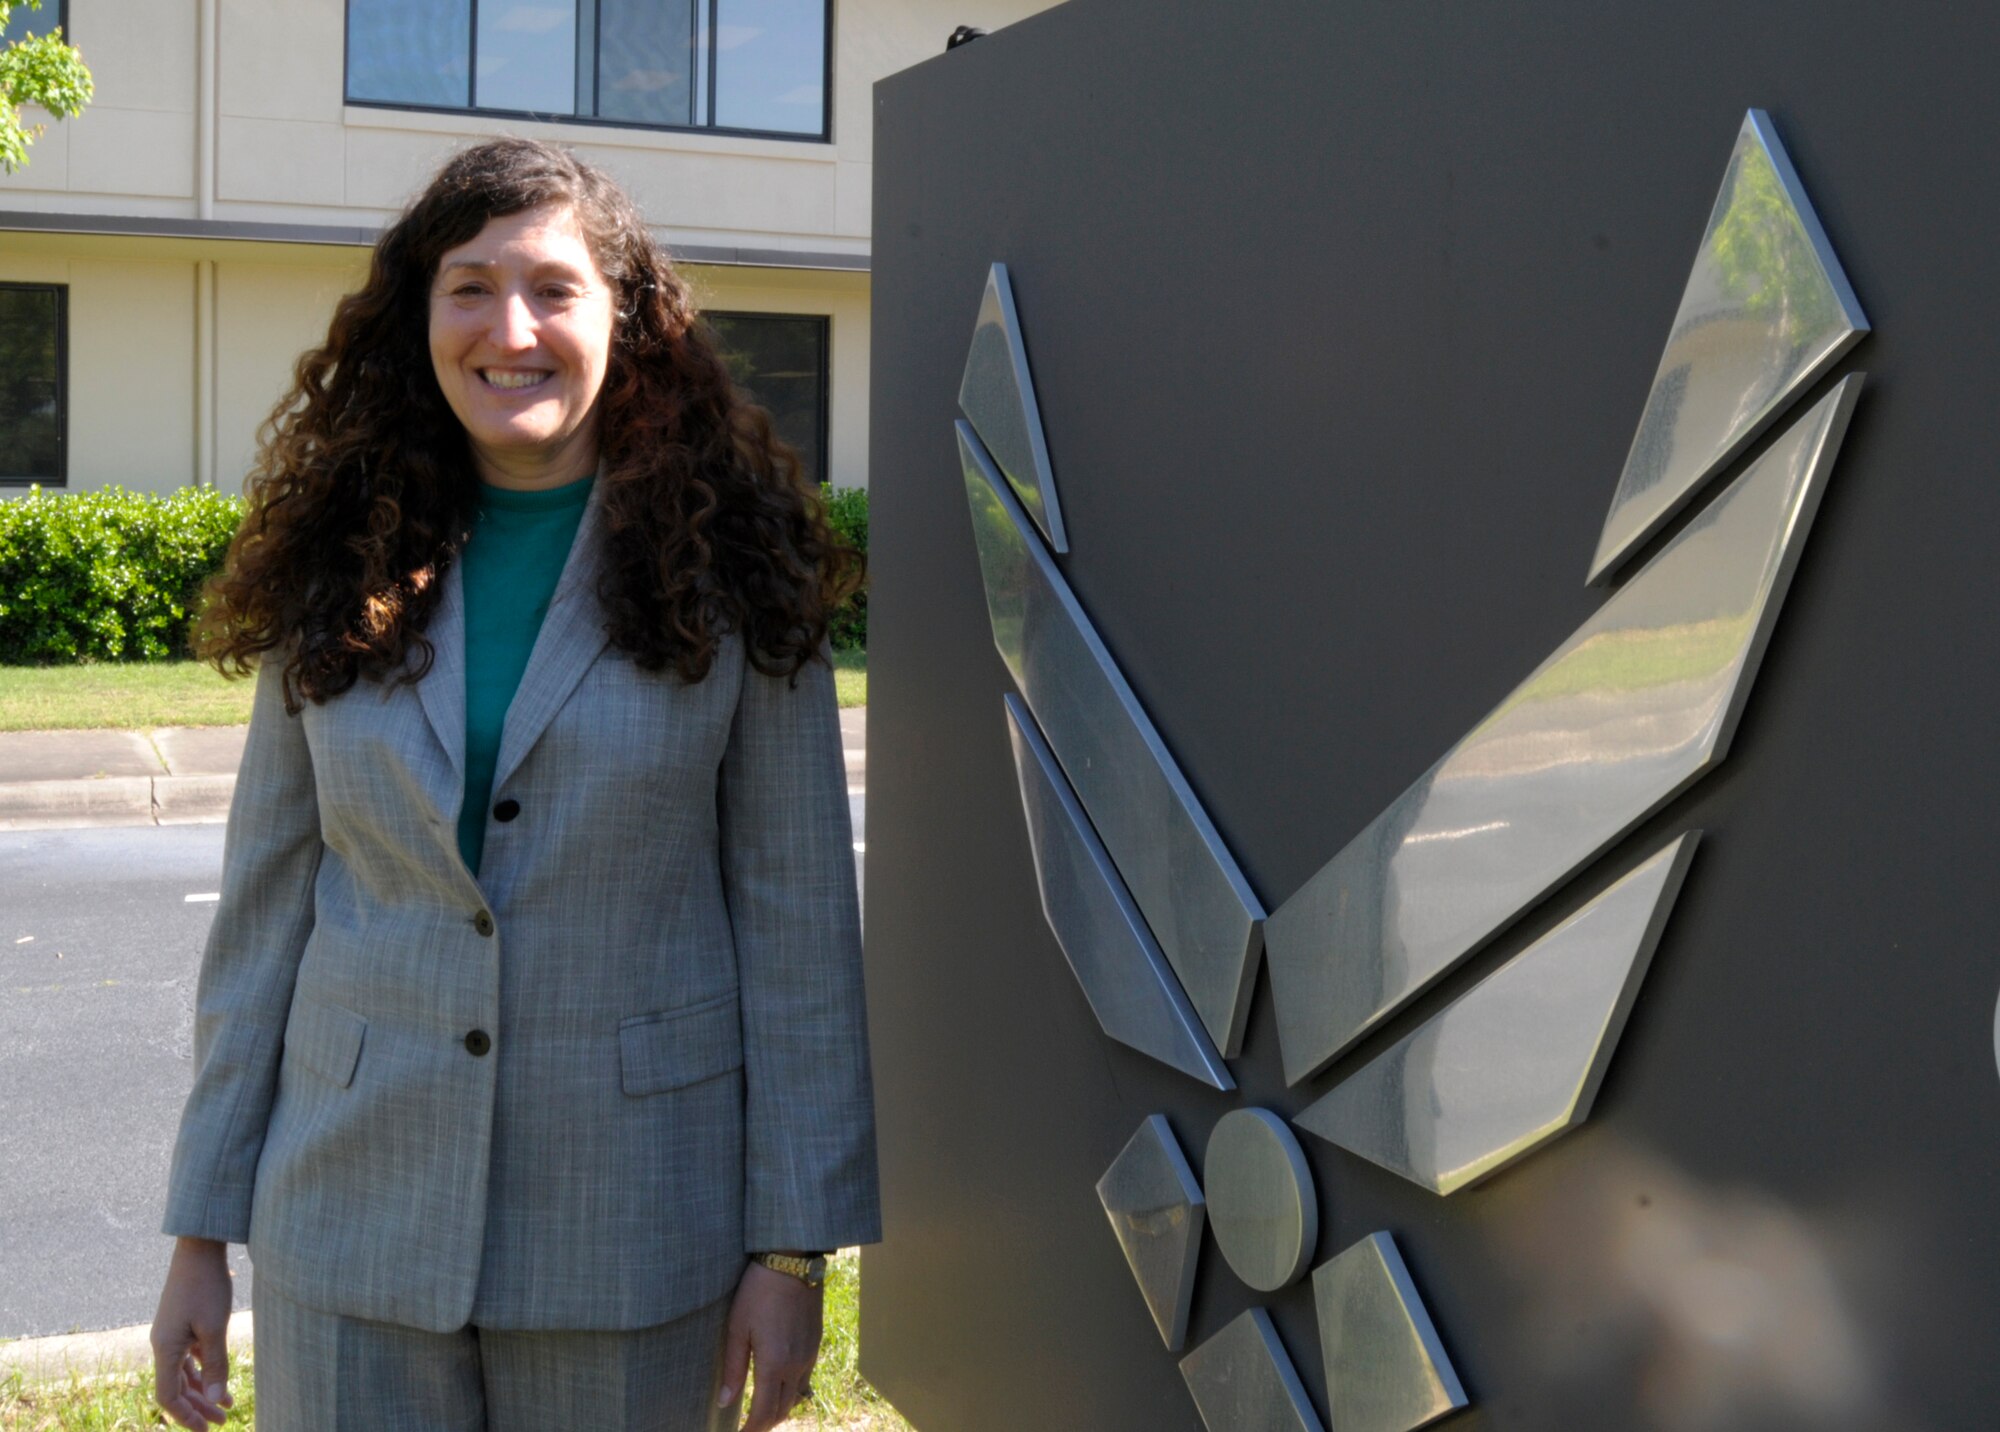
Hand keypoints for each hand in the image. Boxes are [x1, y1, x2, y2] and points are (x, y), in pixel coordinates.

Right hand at [150, 1237, 235, 1428]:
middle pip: (176, 1388)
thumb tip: (216, 1398)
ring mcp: (172, 1335)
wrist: (199, 1250)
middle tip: (221, 1423)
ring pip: (184, 1374)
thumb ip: (215, 1363)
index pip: (168, 1396)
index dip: (186, 1415)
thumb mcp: (214, 1327)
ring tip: (225, 1407)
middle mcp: (163, 1345)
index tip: (207, 1430)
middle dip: (197, 1408)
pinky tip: (221, 1381)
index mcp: (165, 1349)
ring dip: (202, 1391)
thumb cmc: (207, 1285)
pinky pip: (190, 1358)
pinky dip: (204, 1371)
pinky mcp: (182, 1325)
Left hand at [718, 1259, 823, 1430]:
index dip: (751, 1430)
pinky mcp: (816, 1342)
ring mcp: (810, 1354)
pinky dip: (791, 1390)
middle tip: (748, 1427)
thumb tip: (726, 1402)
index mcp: (774, 1364)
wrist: (792, 1261)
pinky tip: (779, 1383)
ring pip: (796, 1396)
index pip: (763, 1413)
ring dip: (779, 1408)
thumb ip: (732, 1368)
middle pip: (782, 1410)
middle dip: (765, 1424)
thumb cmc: (758, 1291)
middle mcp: (796, 1364)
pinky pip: (805, 1377)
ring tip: (761, 1409)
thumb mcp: (737, 1328)